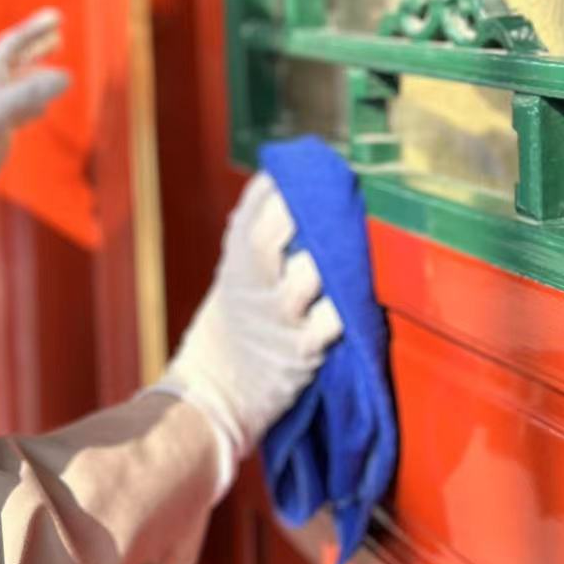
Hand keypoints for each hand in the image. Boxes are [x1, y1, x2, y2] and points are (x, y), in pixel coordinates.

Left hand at [0, 8, 70, 205]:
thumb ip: (31, 92)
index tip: (57, 18)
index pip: (15, 44)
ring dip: (39, 74)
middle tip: (58, 32)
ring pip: (21, 85)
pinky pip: (21, 110)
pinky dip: (35, 105)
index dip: (35, 29)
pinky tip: (42, 110)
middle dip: (37, 45)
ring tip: (57, 71)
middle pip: (18, 60)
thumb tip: (67, 77)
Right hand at [152, 171, 342, 496]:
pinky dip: (342, 311)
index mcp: (235, 264)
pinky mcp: (299, 353)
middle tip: (327, 196)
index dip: (274, 187)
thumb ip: (255, 244)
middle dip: (296, 212)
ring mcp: (276, 319)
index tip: (298, 167)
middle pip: (271, 237)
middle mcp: (252, 286)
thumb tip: (282, 193)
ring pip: (306, 276)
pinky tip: (351, 303)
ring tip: (346, 249)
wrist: (213, 396)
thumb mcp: (233, 281)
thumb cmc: (232, 332)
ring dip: (326, 262)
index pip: (250, 211)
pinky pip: (329, 323)